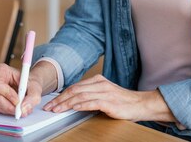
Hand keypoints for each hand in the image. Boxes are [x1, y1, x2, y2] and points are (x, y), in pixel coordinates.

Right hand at [0, 63, 41, 116]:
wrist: (29, 85)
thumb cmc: (29, 82)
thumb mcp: (35, 87)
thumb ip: (32, 97)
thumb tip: (24, 108)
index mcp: (0, 70)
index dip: (7, 94)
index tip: (18, 100)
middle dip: (9, 105)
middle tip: (20, 109)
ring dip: (9, 109)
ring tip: (21, 108)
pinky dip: (8, 110)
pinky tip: (16, 108)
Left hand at [42, 75, 174, 122]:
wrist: (141, 104)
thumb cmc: (123, 102)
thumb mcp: (105, 94)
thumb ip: (91, 95)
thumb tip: (74, 101)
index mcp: (98, 80)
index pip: (75, 87)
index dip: (61, 94)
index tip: (52, 102)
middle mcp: (100, 84)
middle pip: (74, 90)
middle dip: (59, 99)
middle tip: (49, 107)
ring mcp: (104, 92)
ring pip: (79, 96)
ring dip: (65, 104)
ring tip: (56, 110)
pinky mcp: (108, 102)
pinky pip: (90, 103)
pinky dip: (78, 106)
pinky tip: (71, 109)